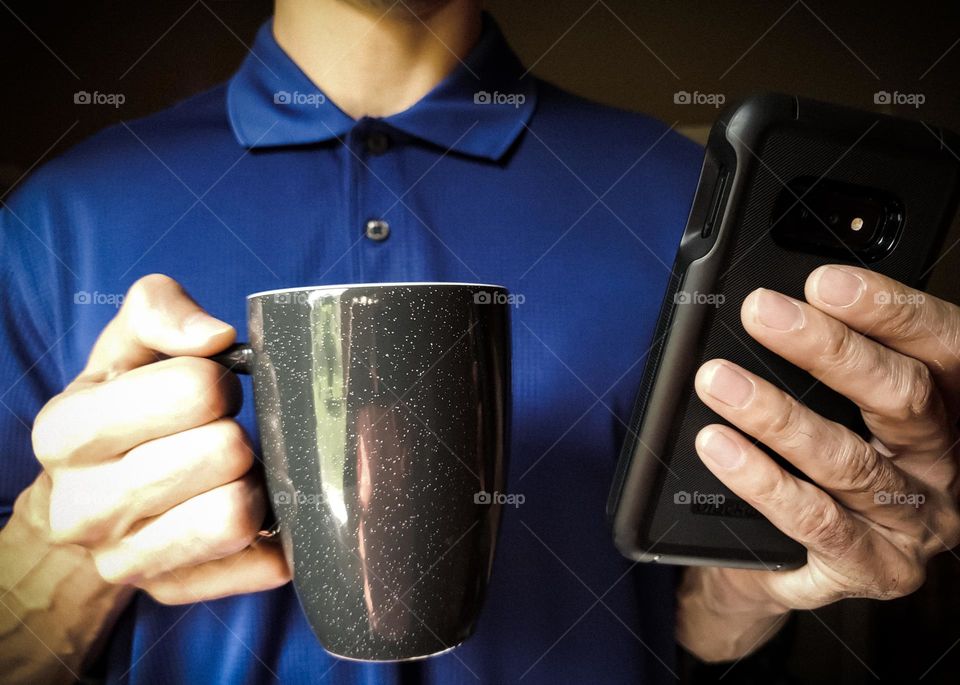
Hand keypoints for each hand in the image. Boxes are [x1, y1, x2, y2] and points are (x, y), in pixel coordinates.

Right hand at [31, 274, 289, 603]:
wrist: (93, 494)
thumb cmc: (123, 405)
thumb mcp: (127, 344)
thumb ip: (160, 311)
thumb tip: (214, 337)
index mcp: (64, 433)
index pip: (193, 390)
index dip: (218, 380)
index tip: (212, 388)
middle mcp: (81, 509)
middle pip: (223, 452)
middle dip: (237, 432)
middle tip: (225, 432)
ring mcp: (125, 561)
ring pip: (237, 514)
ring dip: (255, 482)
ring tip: (236, 471)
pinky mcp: (173, 591)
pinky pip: (260, 563)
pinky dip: (273, 531)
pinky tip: (251, 509)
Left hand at [678, 265, 959, 660]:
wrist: (787, 564)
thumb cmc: (814, 466)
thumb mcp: (837, 407)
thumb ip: (828, 364)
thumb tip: (775, 305)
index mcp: (945, 412)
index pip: (939, 349)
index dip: (888, 310)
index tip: (825, 282)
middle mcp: (942, 466)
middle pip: (901, 398)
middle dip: (829, 349)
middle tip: (763, 314)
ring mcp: (913, 523)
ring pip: (849, 461)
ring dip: (777, 415)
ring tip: (719, 381)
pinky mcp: (875, 568)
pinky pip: (816, 522)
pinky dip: (763, 481)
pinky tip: (722, 449)